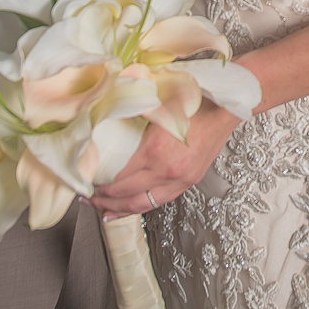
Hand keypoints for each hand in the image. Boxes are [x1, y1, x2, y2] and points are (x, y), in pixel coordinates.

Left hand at [91, 103, 241, 217]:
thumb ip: (129, 115)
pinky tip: (128, 208)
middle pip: (126, 195)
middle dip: (102, 199)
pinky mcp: (188, 181)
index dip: (96, 184)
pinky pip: (159, 201)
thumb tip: (101, 119)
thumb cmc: (192, 99)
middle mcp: (167, 170)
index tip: (82, 181)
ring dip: (118, 208)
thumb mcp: (154, 104)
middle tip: (85, 196)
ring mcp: (179, 179)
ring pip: (142, 204)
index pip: (117, 178)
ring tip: (101, 208)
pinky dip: (140, 207)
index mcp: (155, 150)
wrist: (226, 106)